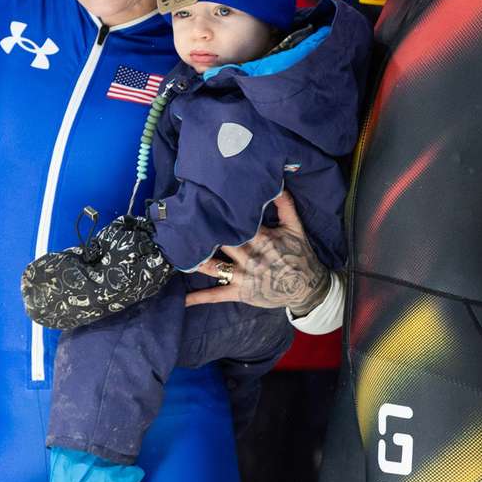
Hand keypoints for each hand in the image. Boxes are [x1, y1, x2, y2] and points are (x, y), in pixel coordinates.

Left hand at [185, 190, 328, 312]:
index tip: (201, 204)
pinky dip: (199, 298)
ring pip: (214, 267)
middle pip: (221, 243)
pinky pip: (217, 295)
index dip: (219, 215)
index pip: (237, 224)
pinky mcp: (240, 293)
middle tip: (180, 224)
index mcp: (262, 239)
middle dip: (202, 235)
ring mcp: (244, 276)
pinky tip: (181, 300)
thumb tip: (277, 182)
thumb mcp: (296, 228)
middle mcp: (250, 257)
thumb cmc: (300, 255)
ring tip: (174, 254)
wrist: (308, 288)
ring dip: (194, 261)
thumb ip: (286, 205)